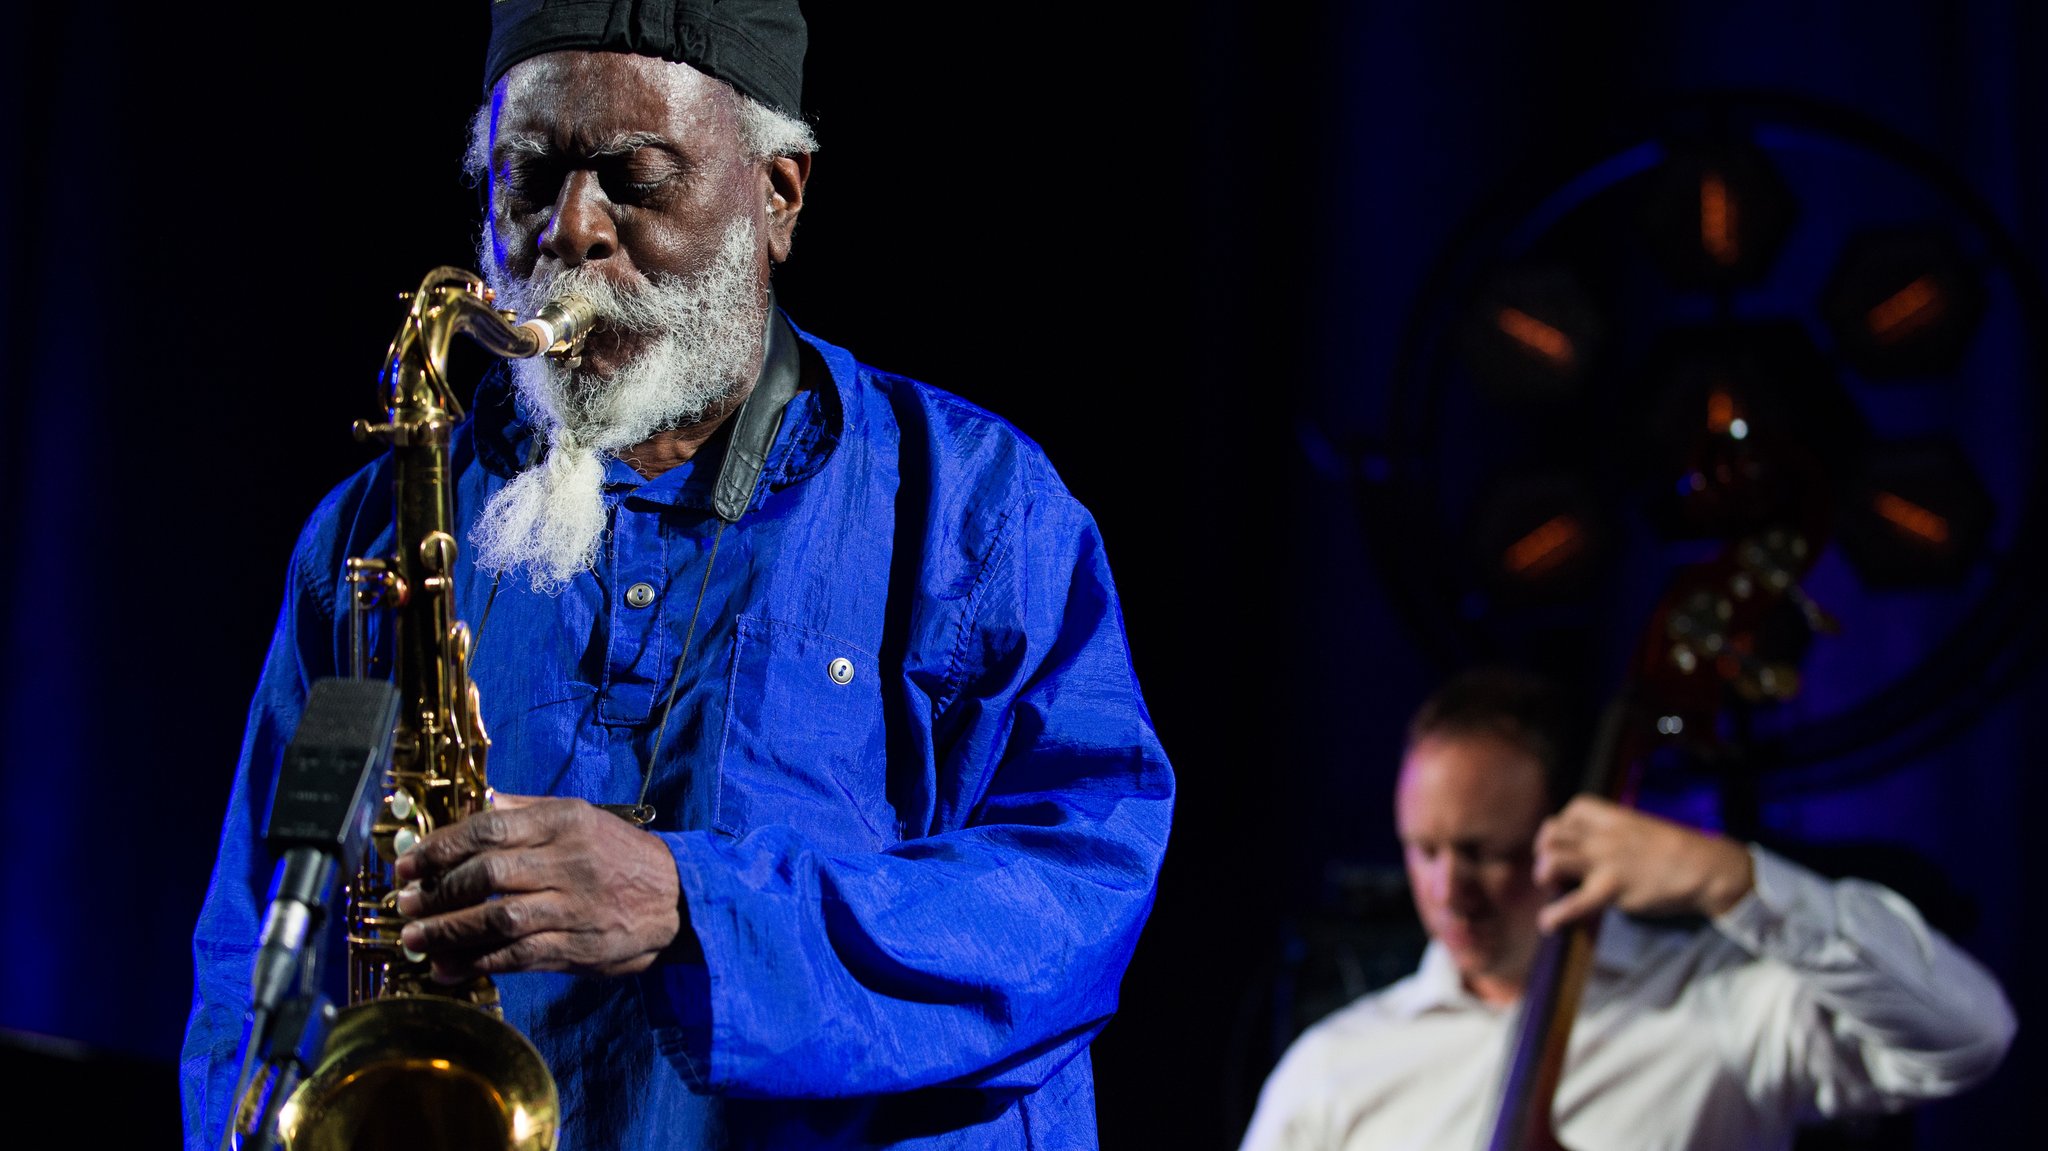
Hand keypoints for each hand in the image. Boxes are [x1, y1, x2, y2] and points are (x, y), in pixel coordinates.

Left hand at [392, 794, 684, 980]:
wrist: (679, 899)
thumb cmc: (622, 856)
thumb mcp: (583, 818)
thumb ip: (529, 810)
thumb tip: (483, 799)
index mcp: (564, 823)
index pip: (489, 828)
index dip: (440, 848)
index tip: (407, 864)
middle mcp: (567, 861)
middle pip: (487, 873)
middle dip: (437, 891)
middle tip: (404, 904)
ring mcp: (573, 907)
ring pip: (498, 917)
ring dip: (449, 931)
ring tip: (415, 939)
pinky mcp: (578, 946)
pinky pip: (518, 955)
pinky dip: (478, 963)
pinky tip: (449, 968)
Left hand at [1533, 796, 1754, 932]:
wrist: (1704, 868)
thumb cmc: (1677, 852)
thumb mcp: (1645, 830)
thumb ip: (1619, 834)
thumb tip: (1598, 846)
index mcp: (1615, 818)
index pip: (1574, 809)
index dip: (1564, 824)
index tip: (1566, 841)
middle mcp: (1604, 836)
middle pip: (1553, 834)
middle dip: (1545, 851)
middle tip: (1555, 869)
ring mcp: (1605, 861)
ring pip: (1552, 860)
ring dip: (1543, 874)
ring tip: (1550, 888)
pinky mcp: (1612, 889)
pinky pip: (1573, 903)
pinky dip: (1554, 915)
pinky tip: (1547, 924)